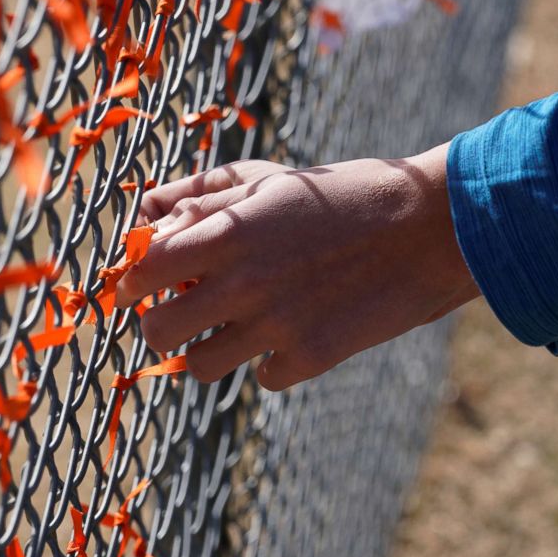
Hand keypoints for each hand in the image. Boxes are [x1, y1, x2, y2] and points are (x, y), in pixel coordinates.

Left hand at [114, 143, 479, 389]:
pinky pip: (261, 377)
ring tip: (230, 330)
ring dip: (206, 349)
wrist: (430, 226)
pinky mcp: (312, 356)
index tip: (133, 289)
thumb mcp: (268, 179)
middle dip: (157, 325)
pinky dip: (268, 362)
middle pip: (157, 331)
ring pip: (199, 366)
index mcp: (226, 233)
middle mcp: (242, 283)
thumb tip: (145, 211)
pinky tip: (288, 335)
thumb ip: (200, 197)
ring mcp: (276, 325)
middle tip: (175, 316)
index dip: (127, 284)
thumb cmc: (340, 195)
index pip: (141, 272)